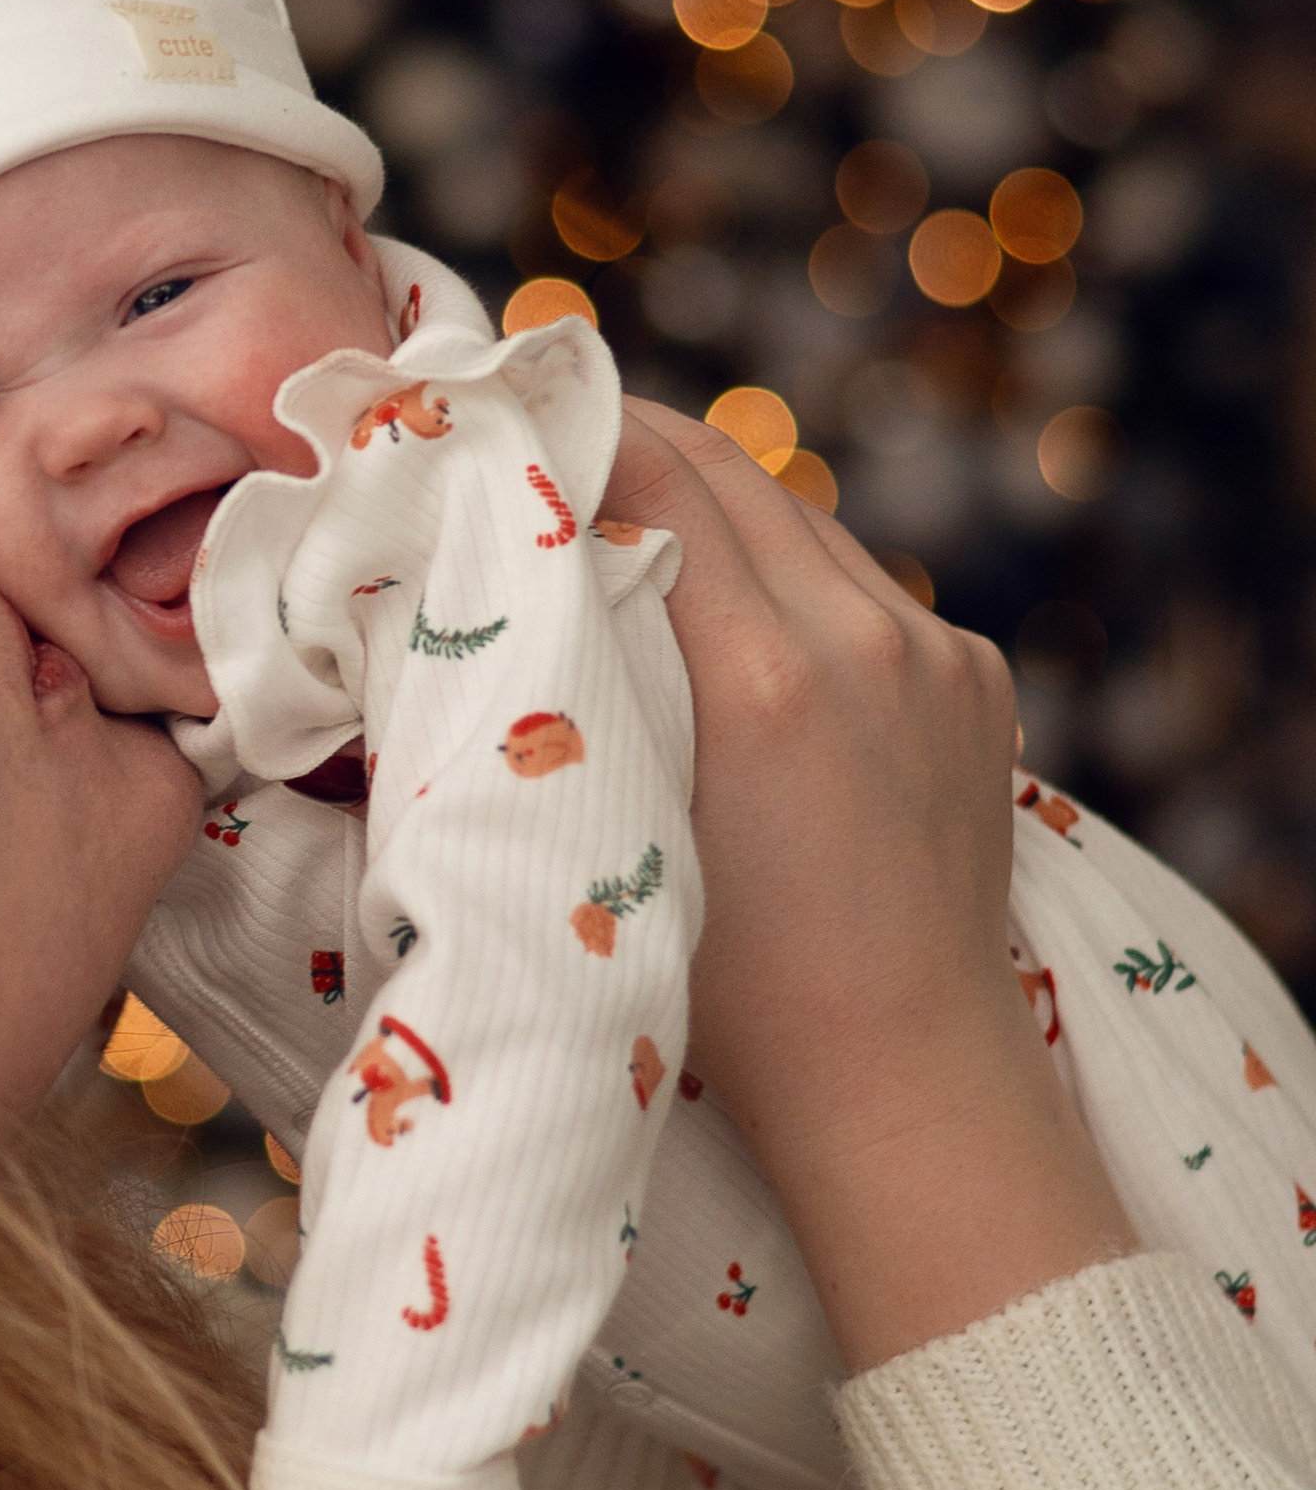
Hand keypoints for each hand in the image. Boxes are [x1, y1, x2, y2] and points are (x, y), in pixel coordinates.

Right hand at [600, 403, 1134, 1369]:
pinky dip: (798, 581)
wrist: (898, 1072)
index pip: (663, 472)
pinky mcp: (977, 679)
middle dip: (640, 438)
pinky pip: (866, 591)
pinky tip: (746, 623)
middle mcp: (862, 642)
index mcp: (764, 678)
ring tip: (639, 516)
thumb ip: (600, 681)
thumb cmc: (724, 988)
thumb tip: (540, 561)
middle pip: (734, 468)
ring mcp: (935, 654)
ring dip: (720, 506)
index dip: (580, 425)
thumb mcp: (629, 821)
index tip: (512, 417)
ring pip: (803, 522)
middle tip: (555, 435)